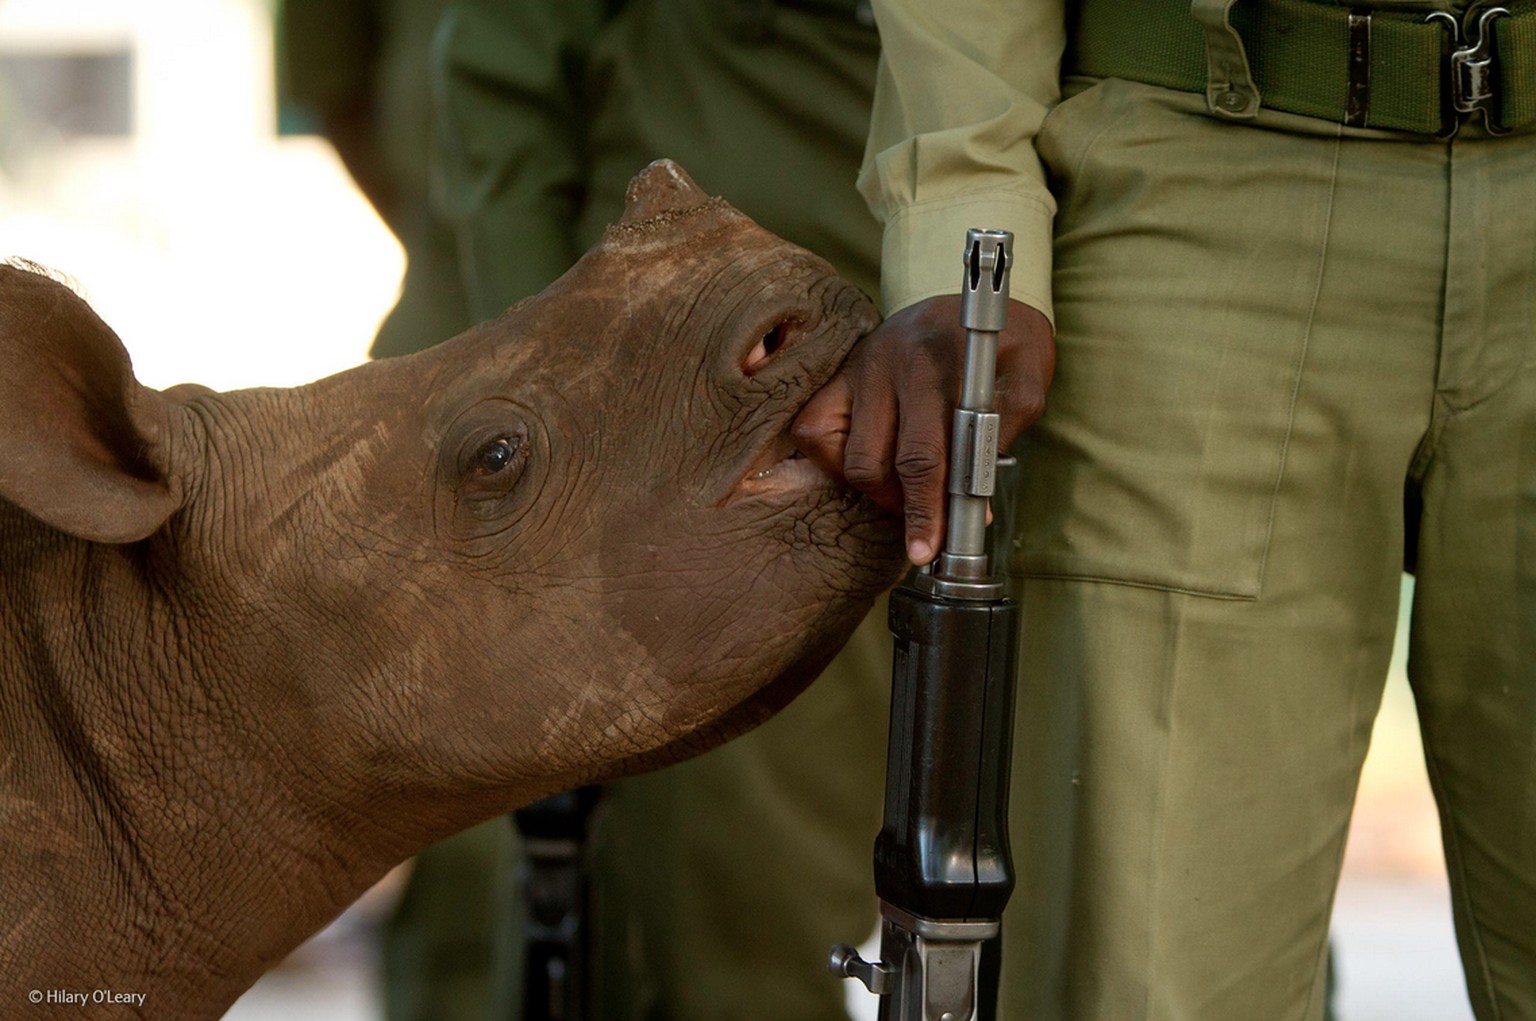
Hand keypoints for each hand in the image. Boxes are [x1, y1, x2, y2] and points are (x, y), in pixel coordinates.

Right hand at [792, 295, 1053, 564]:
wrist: (978, 301)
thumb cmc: (1007, 346)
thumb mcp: (1028, 378)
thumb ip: (1006, 431)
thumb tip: (975, 500)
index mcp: (936, 362)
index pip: (923, 452)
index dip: (928, 507)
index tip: (932, 546)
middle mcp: (888, 362)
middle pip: (876, 462)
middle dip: (903, 509)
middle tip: (927, 535)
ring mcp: (858, 368)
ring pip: (844, 454)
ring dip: (874, 490)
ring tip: (906, 495)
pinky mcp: (839, 375)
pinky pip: (813, 431)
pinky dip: (835, 462)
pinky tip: (870, 467)